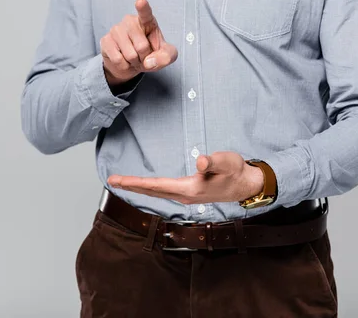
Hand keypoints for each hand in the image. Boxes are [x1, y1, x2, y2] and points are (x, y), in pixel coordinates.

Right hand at [100, 0, 177, 86]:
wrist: (130, 64)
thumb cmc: (149, 54)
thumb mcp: (165, 56)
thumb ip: (167, 57)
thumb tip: (149, 61)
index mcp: (147, 20)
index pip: (145, 13)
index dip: (143, 7)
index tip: (140, 2)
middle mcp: (130, 21)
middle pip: (142, 46)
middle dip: (144, 57)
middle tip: (142, 55)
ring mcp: (116, 29)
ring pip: (130, 55)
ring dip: (134, 62)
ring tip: (133, 57)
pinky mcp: (105, 40)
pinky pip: (118, 60)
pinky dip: (124, 66)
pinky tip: (123, 60)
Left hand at [106, 151, 264, 203]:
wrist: (246, 185)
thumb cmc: (236, 172)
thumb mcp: (226, 162)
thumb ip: (213, 161)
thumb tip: (199, 161)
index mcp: (189, 189)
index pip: (155, 186)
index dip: (135, 183)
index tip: (117, 181)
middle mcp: (184, 195)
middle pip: (152, 191)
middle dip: (131, 186)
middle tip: (111, 181)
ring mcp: (186, 196)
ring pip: (157, 193)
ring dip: (139, 188)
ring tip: (123, 183)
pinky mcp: (190, 193)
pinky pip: (163, 191)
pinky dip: (151, 188)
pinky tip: (147, 186)